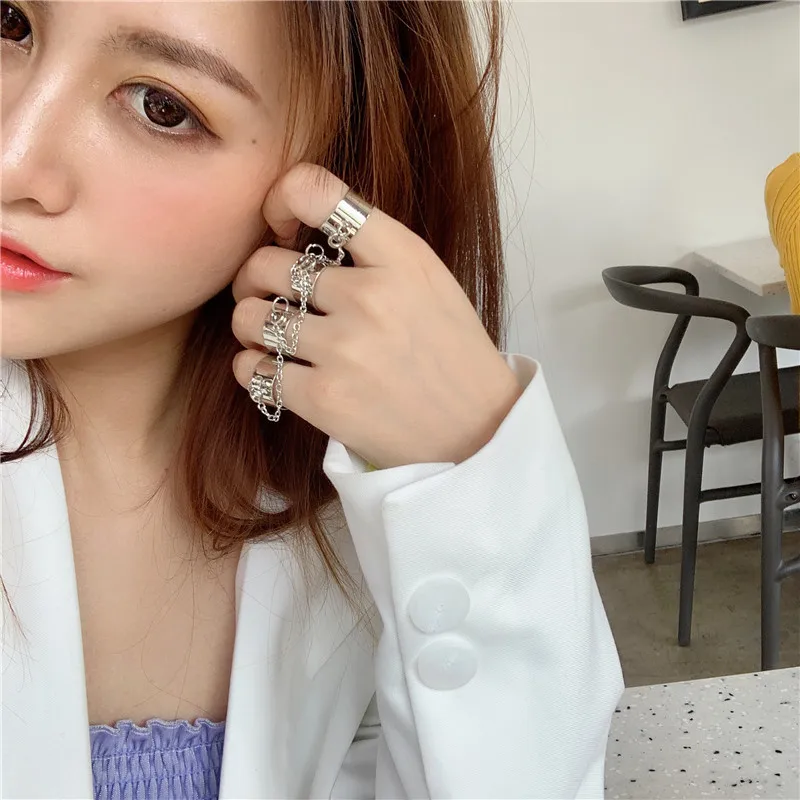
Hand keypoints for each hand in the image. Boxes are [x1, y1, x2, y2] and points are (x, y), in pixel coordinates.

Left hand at [230, 163, 522, 469]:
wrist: (476, 431)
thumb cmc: (449, 352)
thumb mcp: (429, 280)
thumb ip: (374, 249)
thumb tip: (296, 231)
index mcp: (401, 256)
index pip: (315, 190)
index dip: (280, 199)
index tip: (282, 225)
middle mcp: (369, 296)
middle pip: (264, 263)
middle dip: (254, 279)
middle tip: (265, 295)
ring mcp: (344, 348)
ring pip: (249, 317)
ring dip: (251, 326)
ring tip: (270, 337)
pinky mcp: (324, 398)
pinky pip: (251, 369)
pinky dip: (252, 368)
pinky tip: (274, 370)